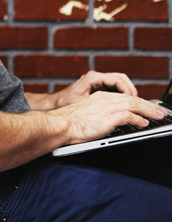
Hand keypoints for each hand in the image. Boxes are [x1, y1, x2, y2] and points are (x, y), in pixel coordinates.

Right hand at [50, 90, 165, 145]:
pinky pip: (128, 116)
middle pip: (132, 99)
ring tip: (158, 116)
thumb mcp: (87, 113)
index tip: (147, 107)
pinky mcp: (107, 118)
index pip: (124, 97)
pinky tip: (144, 123)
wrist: (60, 124)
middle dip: (149, 105)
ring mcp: (106, 108)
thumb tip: (111, 121)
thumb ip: (100, 113)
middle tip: (160, 112)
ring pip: (134, 105)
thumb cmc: (69, 122)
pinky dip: (138, 120)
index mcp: (99, 97)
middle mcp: (105, 99)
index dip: (138, 102)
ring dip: (149, 111)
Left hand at [52, 71, 136, 107]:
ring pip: (119, 83)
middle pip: (121, 79)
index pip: (118, 80)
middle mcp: (96, 77)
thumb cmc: (66, 104)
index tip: (133, 101)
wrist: (55, 104)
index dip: (128, 90)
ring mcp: (97, 81)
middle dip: (131, 90)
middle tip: (137, 103)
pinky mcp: (98, 87)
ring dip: (127, 92)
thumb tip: (116, 106)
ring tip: (133, 105)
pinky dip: (122, 95)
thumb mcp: (83, 104)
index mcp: (93, 78)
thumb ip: (98, 103)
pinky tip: (125, 105)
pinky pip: (114, 88)